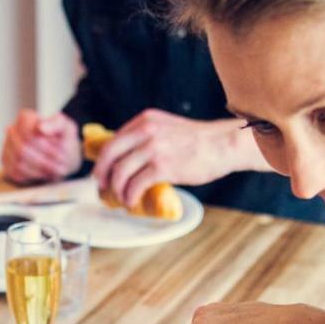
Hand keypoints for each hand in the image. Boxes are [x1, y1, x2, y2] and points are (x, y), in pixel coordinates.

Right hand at [1, 110, 79, 183]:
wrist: (60, 154)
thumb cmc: (62, 139)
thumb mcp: (66, 128)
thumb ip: (56, 124)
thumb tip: (40, 128)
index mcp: (26, 117)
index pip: (28, 132)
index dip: (45, 143)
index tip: (61, 147)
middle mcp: (12, 130)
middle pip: (22, 148)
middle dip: (45, 158)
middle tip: (62, 163)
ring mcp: (7, 147)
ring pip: (18, 162)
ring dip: (40, 168)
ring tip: (56, 169)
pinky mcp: (7, 163)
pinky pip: (16, 173)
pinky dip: (34, 176)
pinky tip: (45, 173)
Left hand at [93, 110, 240, 205]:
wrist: (222, 145)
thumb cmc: (199, 141)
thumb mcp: (168, 127)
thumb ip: (150, 136)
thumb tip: (132, 155)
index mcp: (145, 121)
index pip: (114, 139)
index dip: (104, 158)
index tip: (103, 171)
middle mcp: (146, 131)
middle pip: (110, 154)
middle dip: (102, 173)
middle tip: (102, 186)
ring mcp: (153, 149)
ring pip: (120, 172)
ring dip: (117, 189)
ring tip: (121, 198)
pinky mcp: (162, 167)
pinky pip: (135, 185)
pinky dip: (130, 197)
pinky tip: (132, 202)